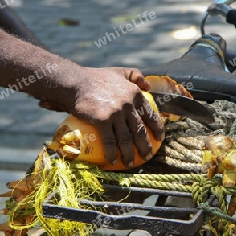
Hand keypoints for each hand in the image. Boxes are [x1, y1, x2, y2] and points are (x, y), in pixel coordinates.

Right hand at [40, 67, 164, 166]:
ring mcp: (116, 113)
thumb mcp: (119, 71)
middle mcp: (128, 104)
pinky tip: (112, 161)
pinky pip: (109, 141)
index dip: (157, 128)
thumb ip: (135, 75)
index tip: (160, 139)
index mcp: (135, 94)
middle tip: (147, 156)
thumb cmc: (96, 78)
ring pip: (126, 139)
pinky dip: (112, 153)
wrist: (75, 82)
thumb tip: (148, 86)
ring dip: (129, 154)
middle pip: (140, 130)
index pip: (151, 114)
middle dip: (146, 146)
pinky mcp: (102, 120)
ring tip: (130, 163)